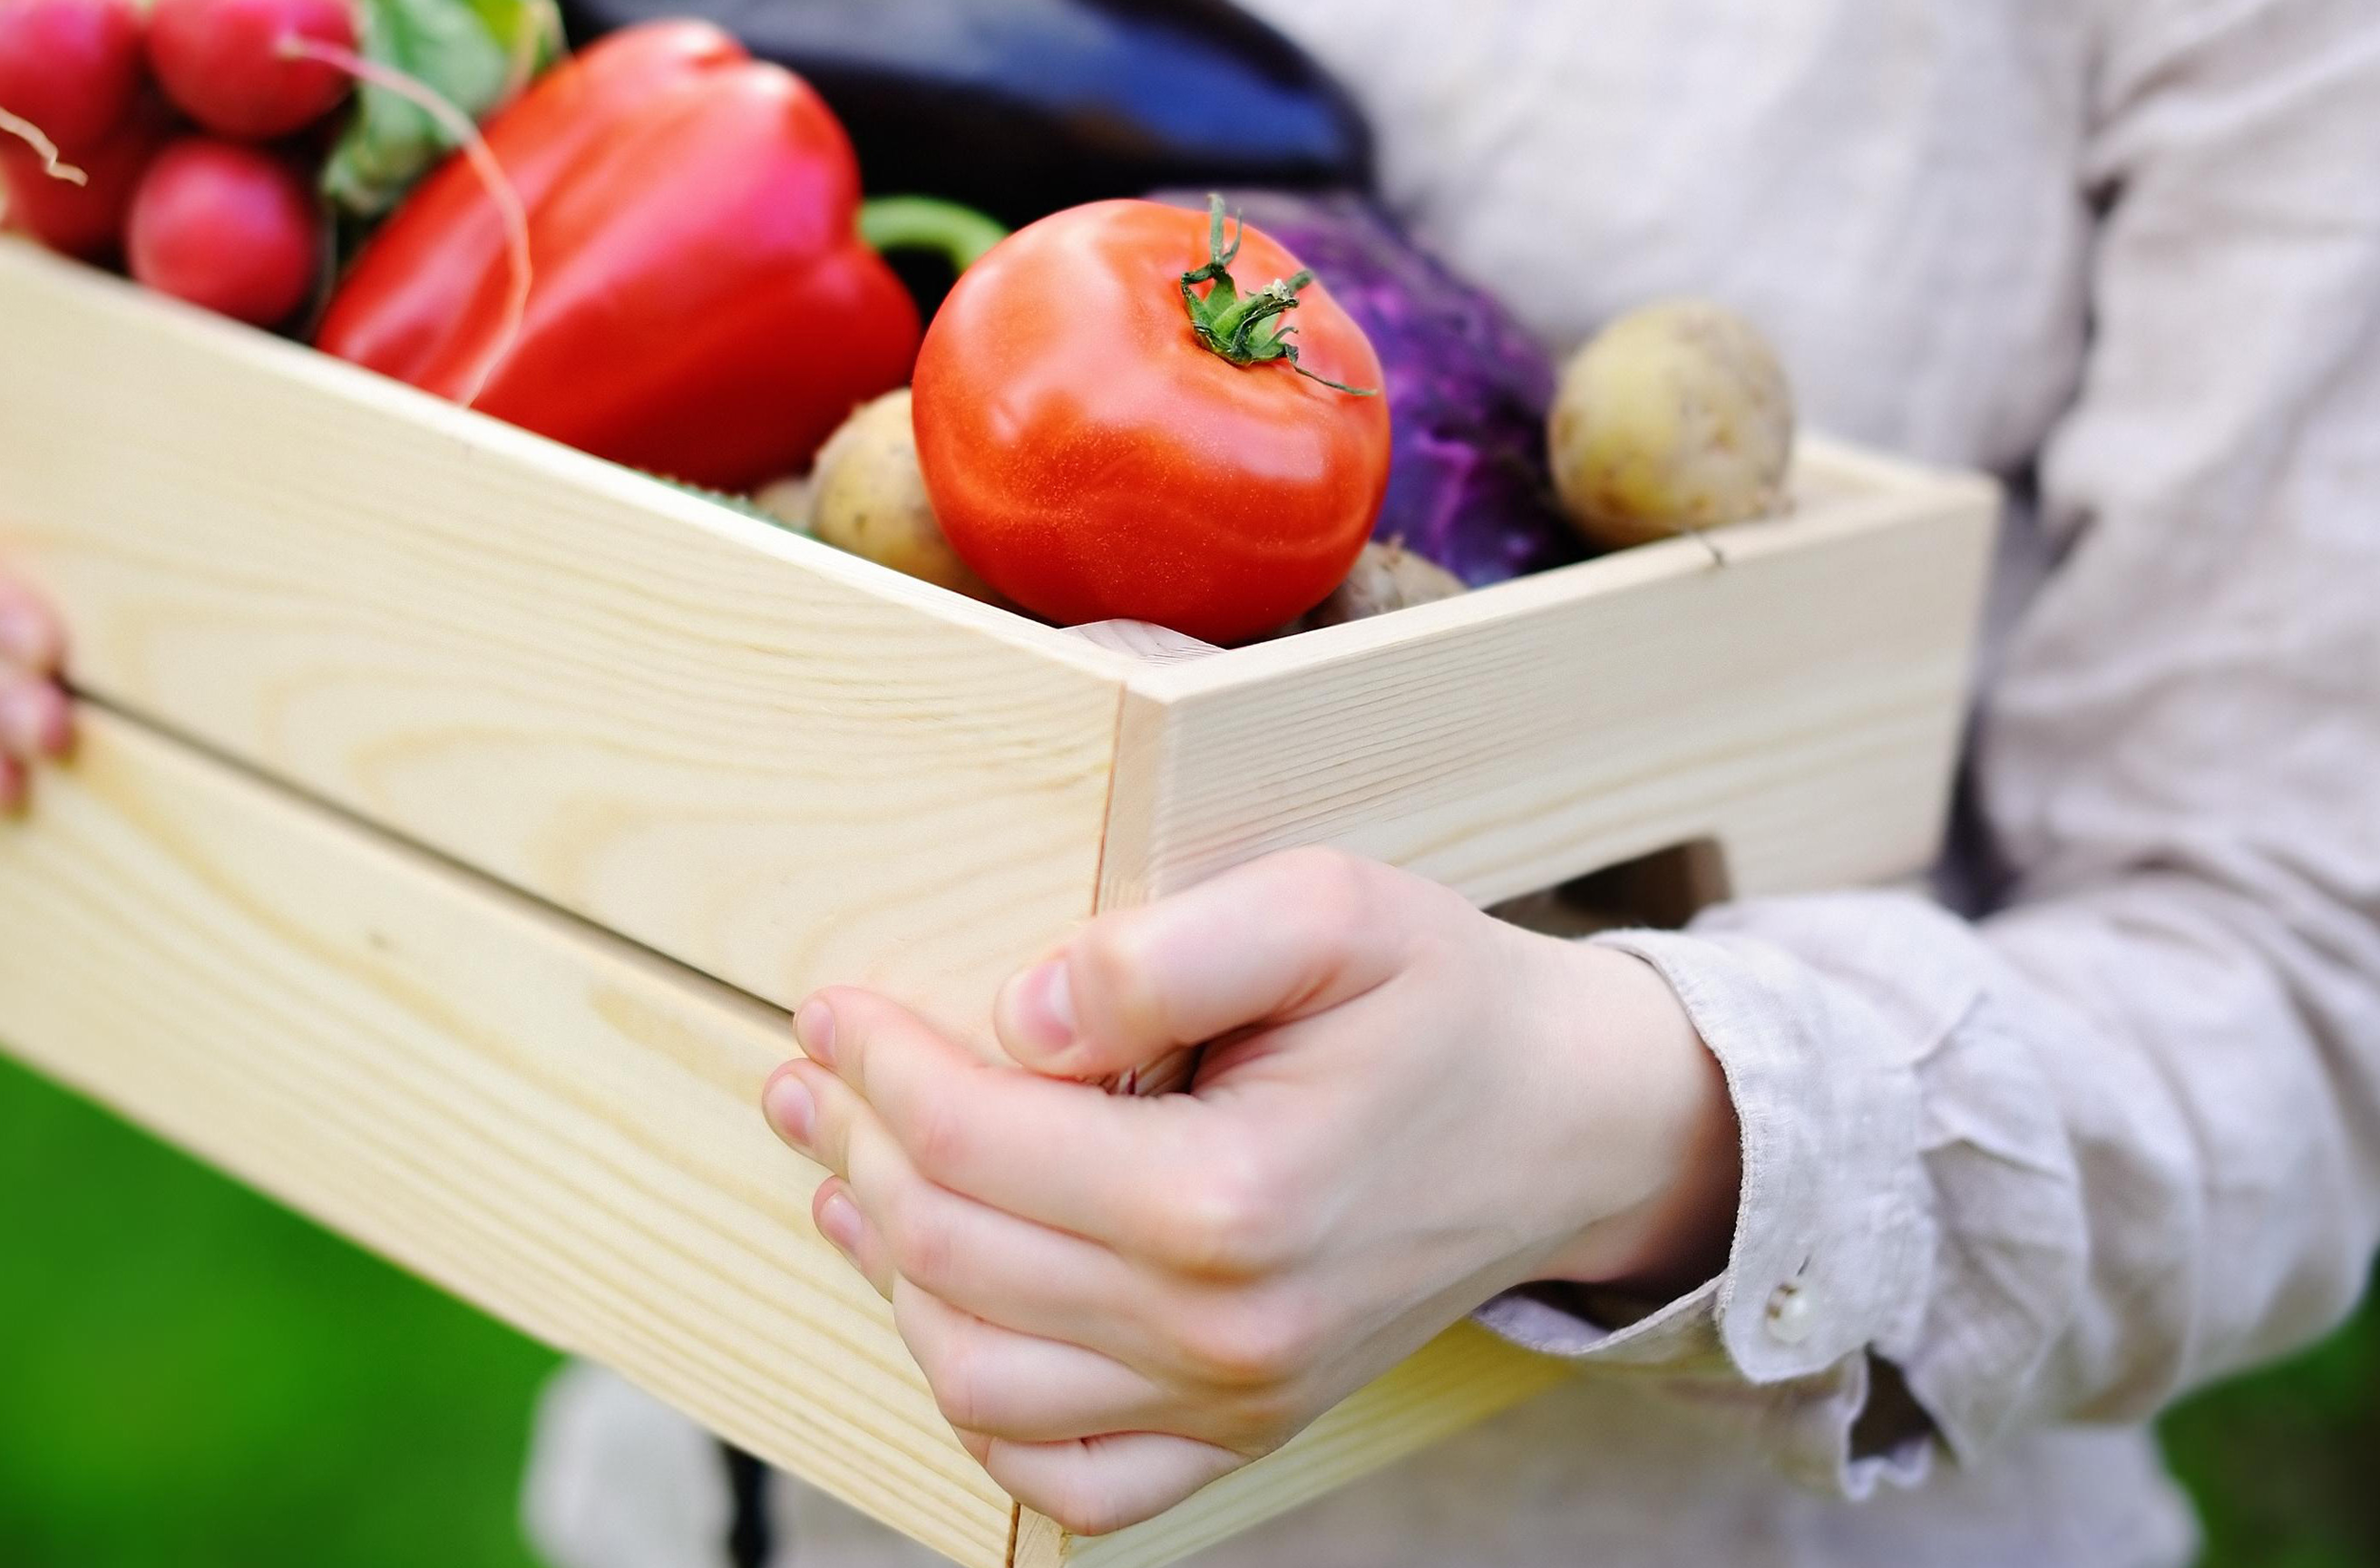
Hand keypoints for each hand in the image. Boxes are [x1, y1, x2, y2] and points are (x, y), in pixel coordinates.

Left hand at [760, 847, 1739, 1535]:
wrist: (1567, 1121)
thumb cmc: (1441, 999)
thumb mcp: (1331, 907)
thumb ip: (1167, 953)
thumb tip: (1020, 1016)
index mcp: (1237, 1199)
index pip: (977, 1143)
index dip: (883, 1067)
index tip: (836, 1007)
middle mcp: (1230, 1331)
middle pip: (956, 1255)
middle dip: (859, 1146)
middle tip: (812, 1071)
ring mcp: (1238, 1401)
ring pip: (977, 1374)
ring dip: (886, 1265)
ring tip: (844, 1168)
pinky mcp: (1245, 1431)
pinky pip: (1066, 1472)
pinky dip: (975, 1399)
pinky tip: (938, 1302)